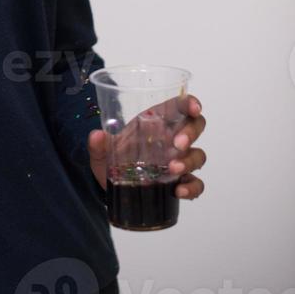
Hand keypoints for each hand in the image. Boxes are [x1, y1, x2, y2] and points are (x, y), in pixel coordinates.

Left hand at [87, 94, 206, 200]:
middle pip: (195, 126)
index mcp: (155, 121)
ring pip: (198, 155)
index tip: (194, 108)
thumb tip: (96, 136)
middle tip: (178, 144)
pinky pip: (195, 183)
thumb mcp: (101, 152)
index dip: (189, 103)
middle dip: (191, 132)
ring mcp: (178, 160)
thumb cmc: (111, 159)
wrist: (110, 187)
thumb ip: (98, 144)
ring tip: (172, 169)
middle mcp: (170, 138)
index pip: (178, 106)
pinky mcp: (179, 182)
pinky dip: (192, 187)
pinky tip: (179, 191)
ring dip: (189, 161)